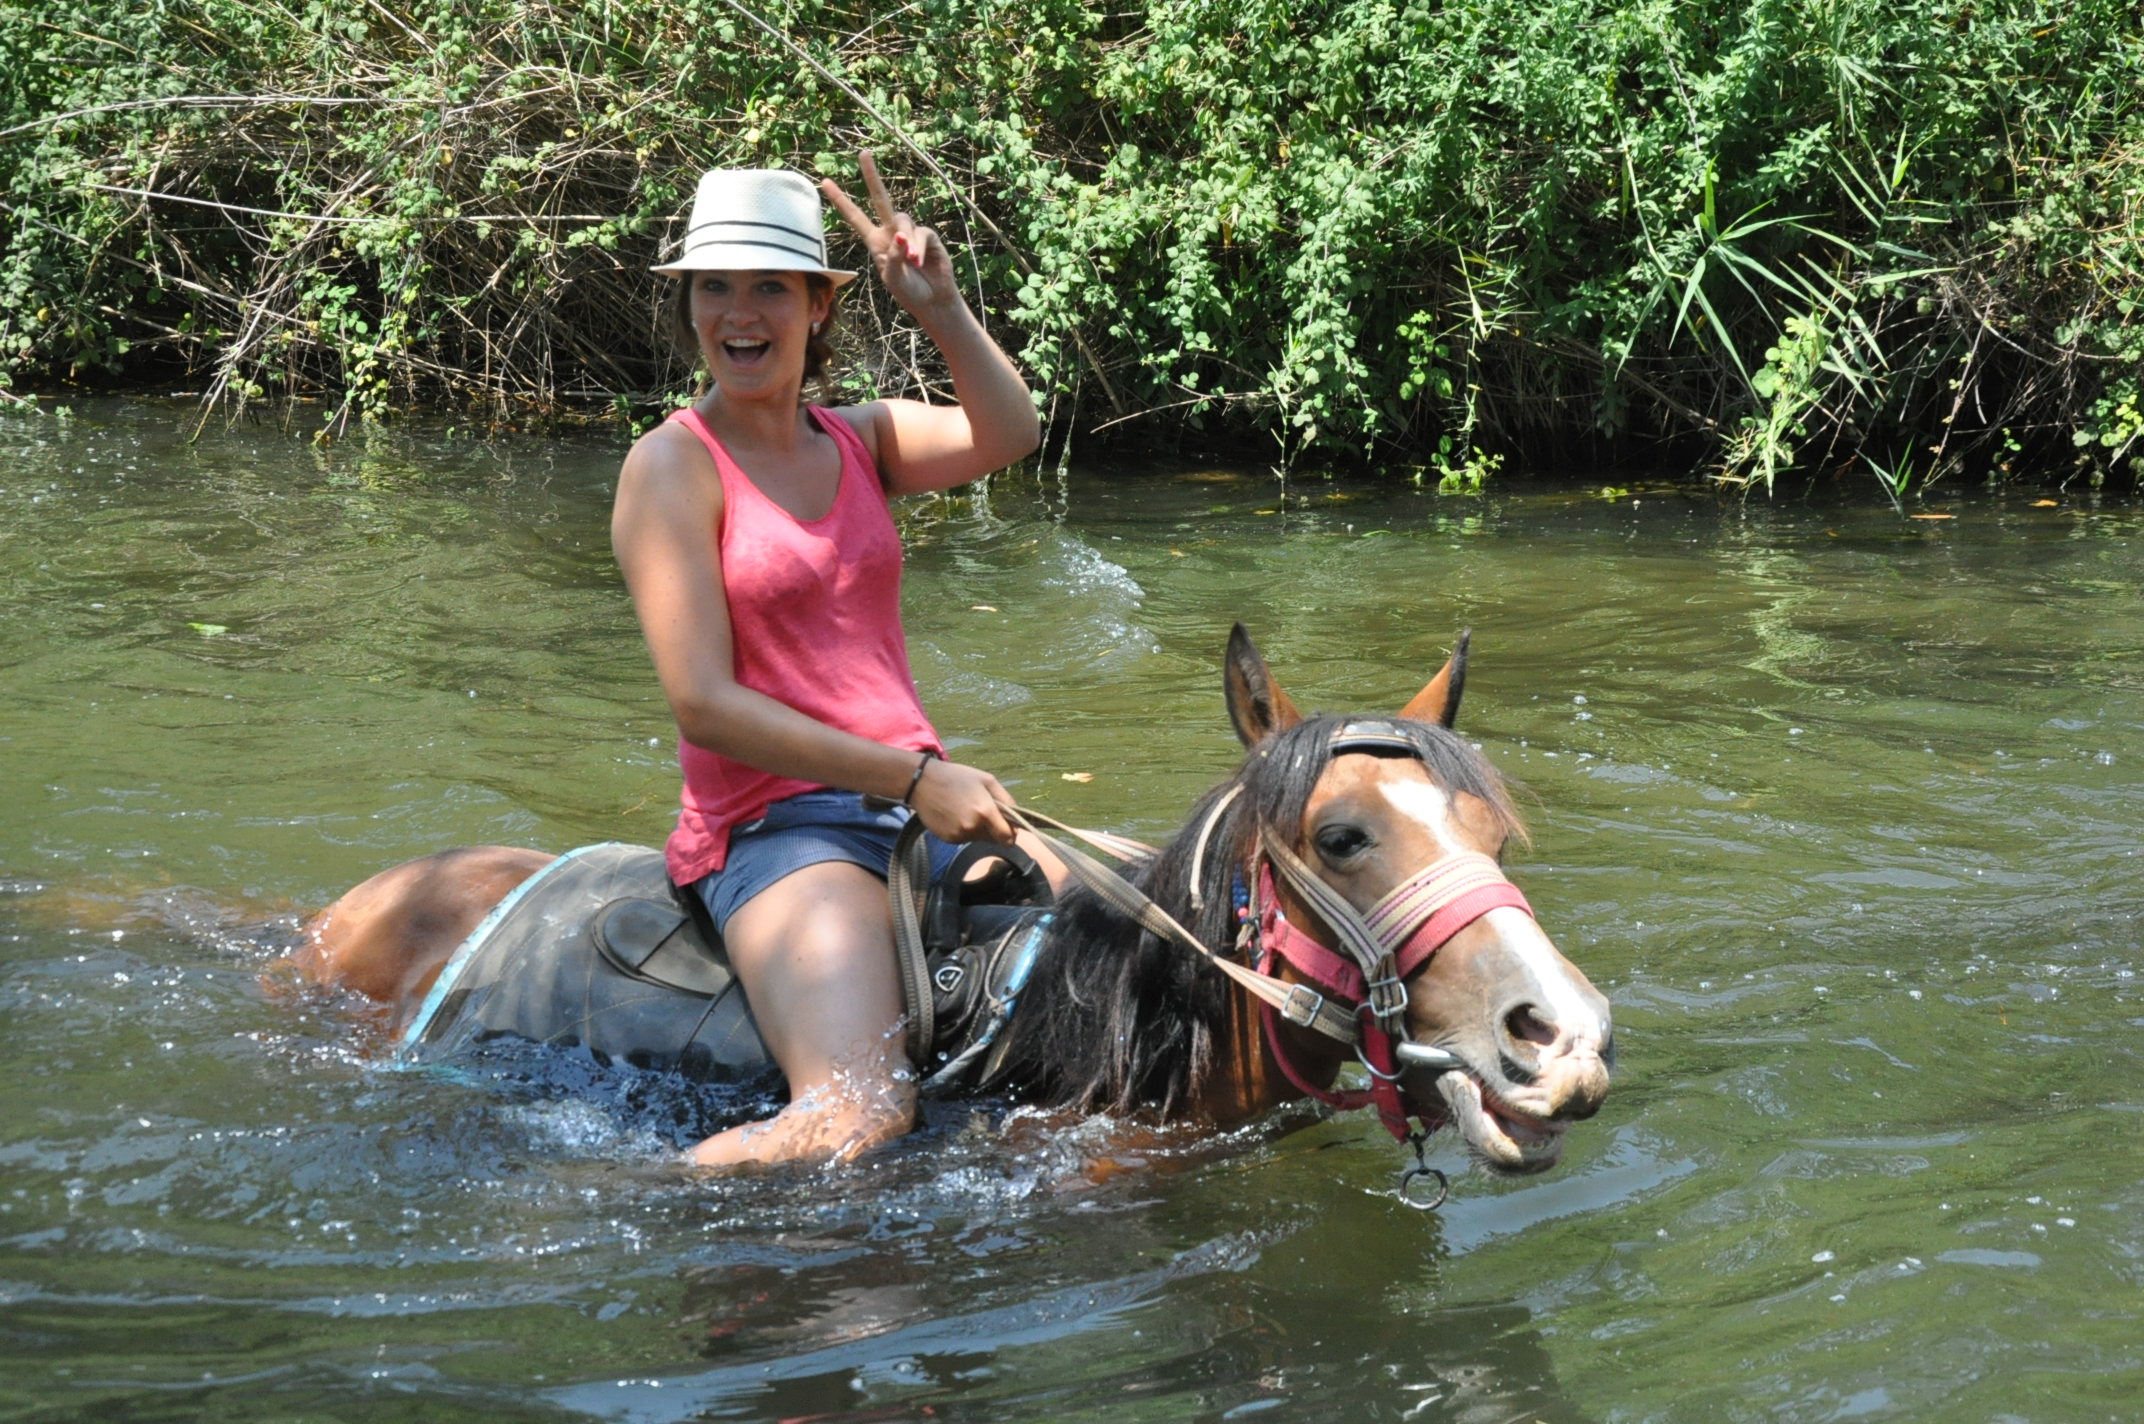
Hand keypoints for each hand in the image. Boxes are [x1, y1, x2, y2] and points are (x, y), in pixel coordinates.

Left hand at [821, 151, 960, 314]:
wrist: (933, 301)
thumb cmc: (909, 292)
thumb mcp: (893, 279)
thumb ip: (894, 257)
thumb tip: (900, 236)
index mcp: (875, 241)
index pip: (855, 217)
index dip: (841, 200)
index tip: (825, 182)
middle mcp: (890, 232)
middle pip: (879, 198)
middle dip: (872, 175)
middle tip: (863, 153)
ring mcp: (909, 232)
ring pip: (903, 220)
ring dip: (906, 242)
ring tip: (912, 263)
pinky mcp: (927, 236)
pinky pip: (921, 234)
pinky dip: (919, 249)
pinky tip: (920, 263)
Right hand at [908, 758, 1015, 843]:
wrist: (921, 782)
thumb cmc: (957, 777)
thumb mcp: (987, 780)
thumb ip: (1006, 799)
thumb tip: (1017, 816)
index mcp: (985, 811)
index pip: (1008, 838)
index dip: (1011, 834)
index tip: (1008, 827)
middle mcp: (972, 827)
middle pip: (994, 839)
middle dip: (993, 829)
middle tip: (983, 812)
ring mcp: (959, 835)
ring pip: (978, 839)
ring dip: (978, 829)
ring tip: (965, 810)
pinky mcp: (948, 839)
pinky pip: (964, 839)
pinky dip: (964, 830)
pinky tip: (954, 815)